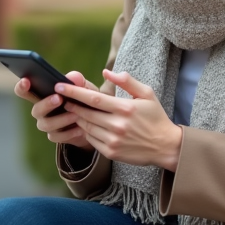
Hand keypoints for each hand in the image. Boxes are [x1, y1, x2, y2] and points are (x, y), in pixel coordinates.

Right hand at [14, 71, 95, 150]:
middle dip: (46, 104)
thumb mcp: (84, 88)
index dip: (22, 87)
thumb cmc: (85, 100)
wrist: (94, 121)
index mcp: (43, 95)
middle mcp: (41, 111)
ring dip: (62, 119)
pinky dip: (70, 132)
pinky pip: (57, 136)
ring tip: (76, 115)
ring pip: (46, 124)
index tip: (26, 81)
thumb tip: (72, 77)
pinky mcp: (55, 136)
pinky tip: (80, 128)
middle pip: (36, 110)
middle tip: (59, 98)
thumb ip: (78, 81)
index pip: (25, 91)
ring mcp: (47, 124)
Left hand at [57, 70, 182, 170]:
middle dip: (71, 105)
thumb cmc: (155, 117)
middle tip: (62, 98)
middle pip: (85, 113)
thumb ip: (126, 81)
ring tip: (73, 110)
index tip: (60, 86)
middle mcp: (118, 125)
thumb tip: (106, 72)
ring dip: (77, 118)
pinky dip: (86, 131)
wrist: (165, 146)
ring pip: (86, 127)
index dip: (74, 92)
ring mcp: (113, 140)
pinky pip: (91, 140)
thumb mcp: (147, 94)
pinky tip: (86, 125)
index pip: (93, 98)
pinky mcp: (111, 152)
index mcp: (125, 108)